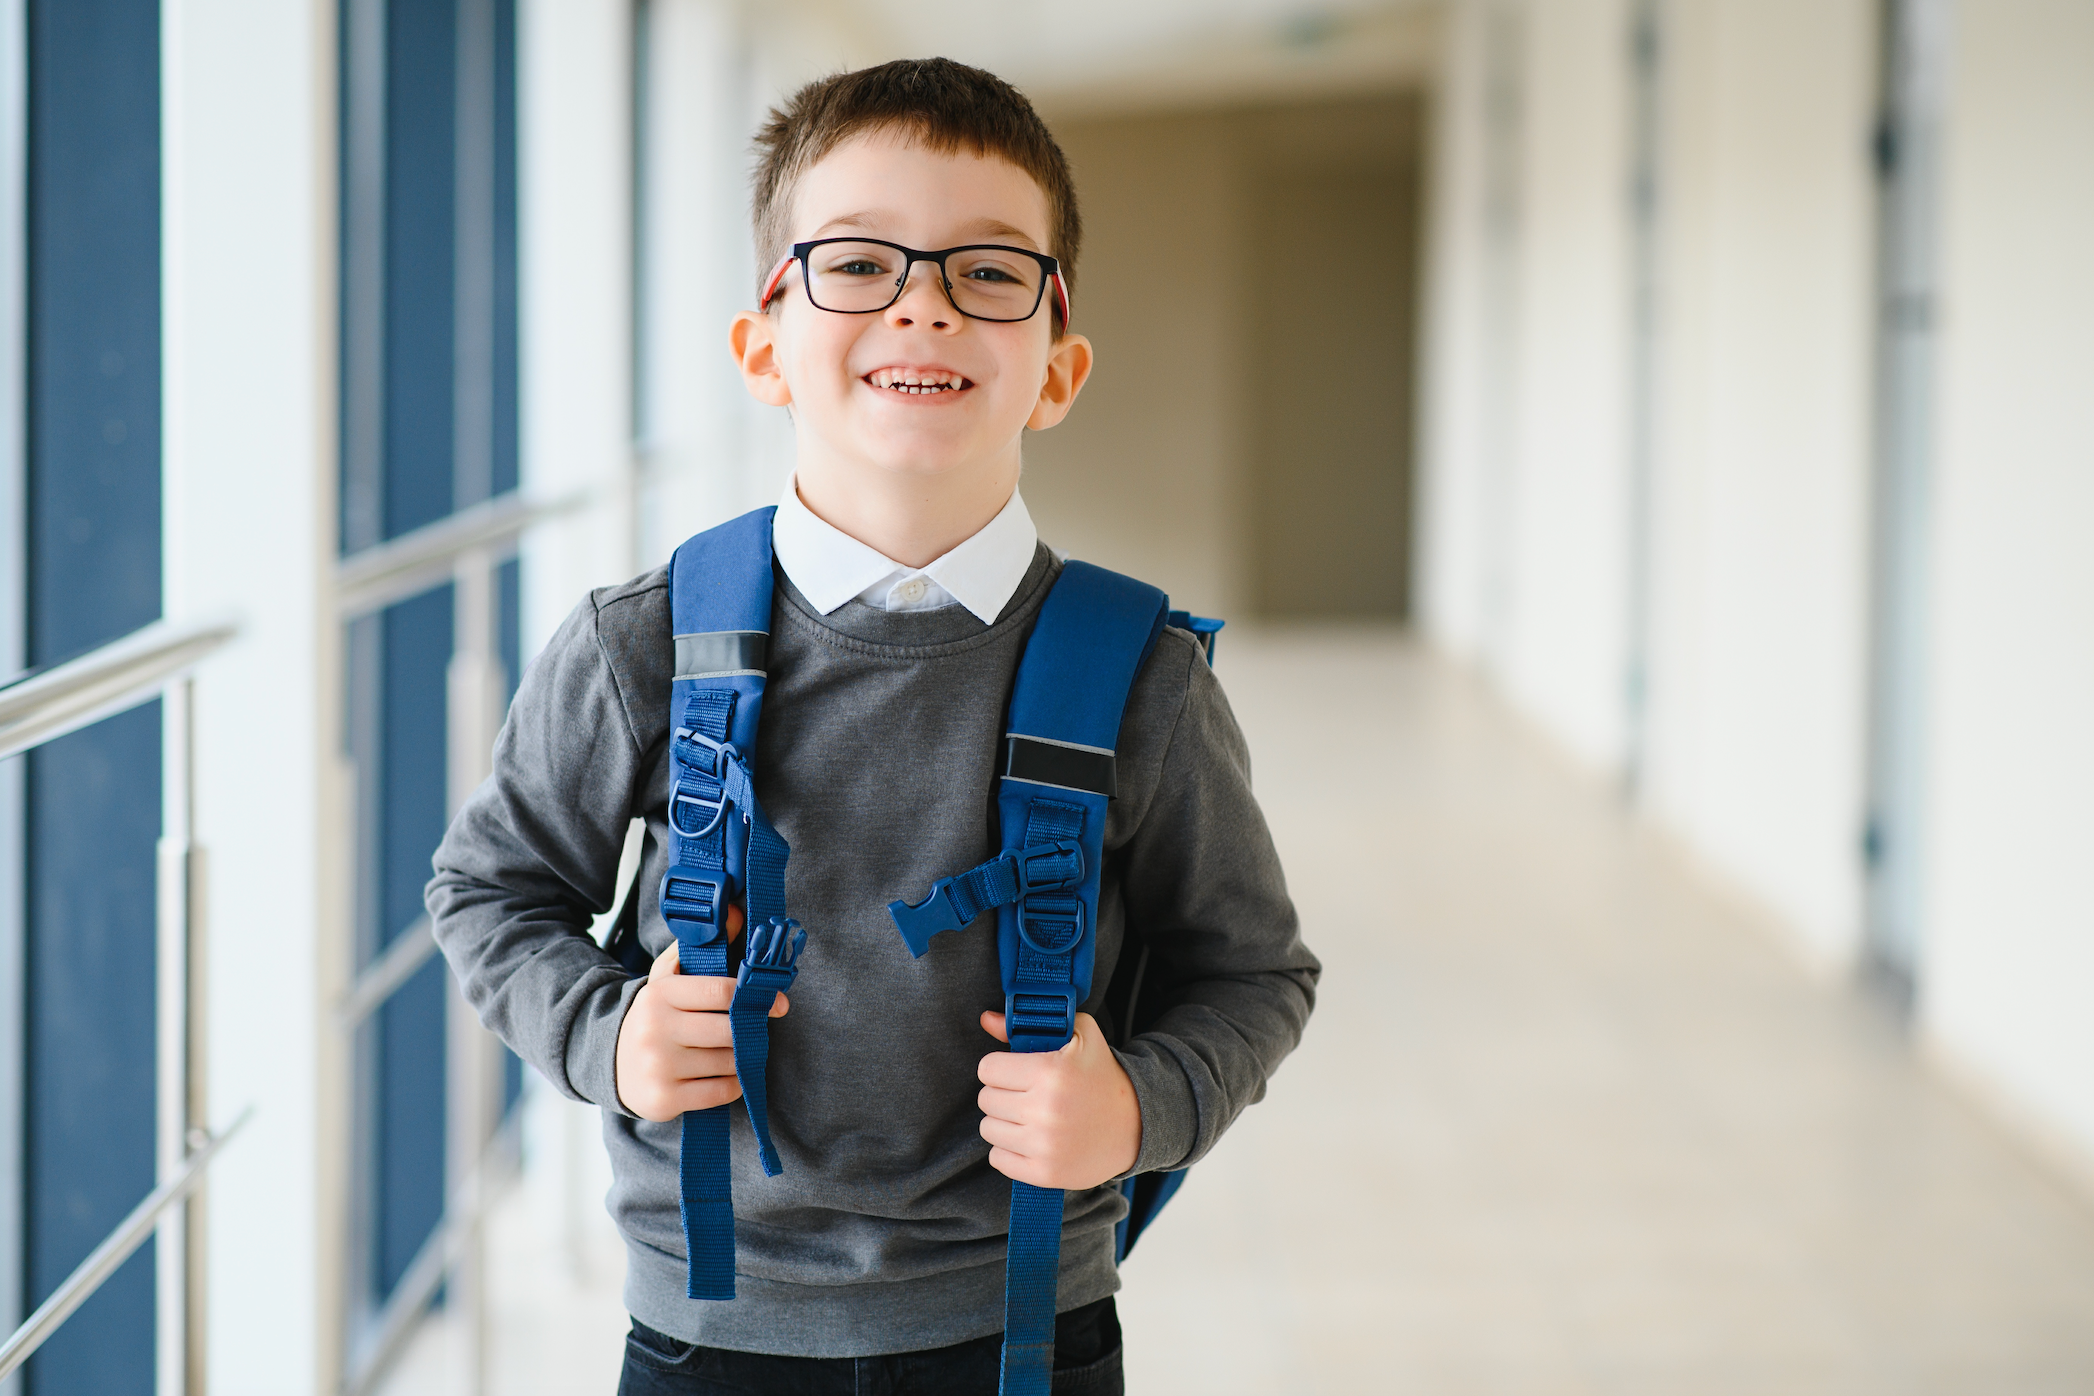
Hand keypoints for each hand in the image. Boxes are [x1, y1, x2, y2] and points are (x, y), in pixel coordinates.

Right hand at [614, 905, 788, 1121]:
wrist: (610, 1061)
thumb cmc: (654, 1015)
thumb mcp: (668, 977)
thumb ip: (700, 946)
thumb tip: (738, 913)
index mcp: (660, 994)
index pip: (722, 991)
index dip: (756, 997)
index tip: (778, 1003)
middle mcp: (656, 1029)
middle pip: (730, 1030)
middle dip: (746, 1032)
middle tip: (750, 1031)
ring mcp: (659, 1066)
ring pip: (728, 1062)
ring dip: (739, 1059)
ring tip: (730, 1052)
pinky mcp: (664, 1099)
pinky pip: (721, 1093)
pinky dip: (732, 1084)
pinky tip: (722, 1075)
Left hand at [977, 1011, 1140, 1188]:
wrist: (1137, 1125)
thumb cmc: (1102, 1075)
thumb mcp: (1079, 1035)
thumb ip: (1031, 1023)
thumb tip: (986, 1019)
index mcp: (1051, 1072)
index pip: (988, 1069)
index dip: (999, 1068)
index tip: (1015, 1072)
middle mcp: (1045, 1110)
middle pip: (986, 1099)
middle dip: (1002, 1093)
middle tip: (1025, 1094)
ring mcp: (1045, 1145)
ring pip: (989, 1129)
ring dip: (1003, 1122)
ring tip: (1028, 1116)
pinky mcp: (1045, 1173)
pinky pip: (998, 1159)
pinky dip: (1008, 1150)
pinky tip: (1030, 1139)